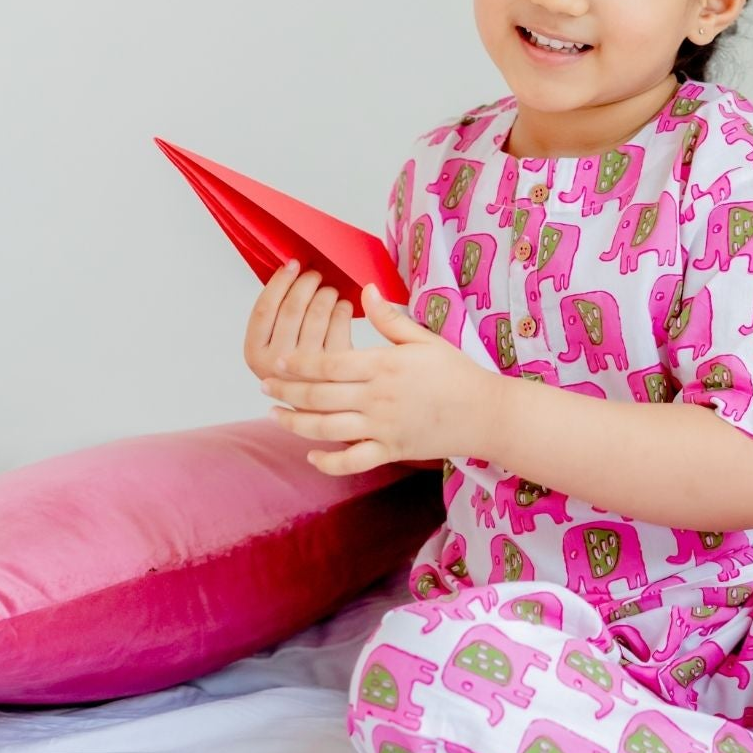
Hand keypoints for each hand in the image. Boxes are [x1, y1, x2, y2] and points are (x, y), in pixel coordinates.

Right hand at [243, 261, 351, 381]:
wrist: (325, 404)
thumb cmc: (300, 367)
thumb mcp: (276, 347)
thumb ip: (276, 316)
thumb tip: (290, 270)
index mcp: (254, 353)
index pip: (264, 308)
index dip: (279, 282)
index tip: (292, 264)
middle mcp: (276, 363)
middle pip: (292, 308)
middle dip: (306, 284)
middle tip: (315, 275)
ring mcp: (306, 368)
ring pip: (317, 313)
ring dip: (326, 294)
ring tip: (330, 291)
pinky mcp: (335, 368)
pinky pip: (339, 324)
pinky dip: (342, 309)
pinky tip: (343, 306)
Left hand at [258, 283, 497, 474]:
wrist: (487, 413)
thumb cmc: (457, 373)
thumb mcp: (425, 339)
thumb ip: (390, 318)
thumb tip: (365, 289)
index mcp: (384, 366)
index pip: (329, 364)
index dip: (298, 364)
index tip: (278, 362)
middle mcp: (378, 398)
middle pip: (319, 396)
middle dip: (286, 391)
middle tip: (265, 385)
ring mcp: (383, 428)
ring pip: (327, 429)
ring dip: (296, 423)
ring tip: (275, 415)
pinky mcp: (392, 451)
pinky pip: (352, 462)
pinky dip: (328, 462)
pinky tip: (311, 455)